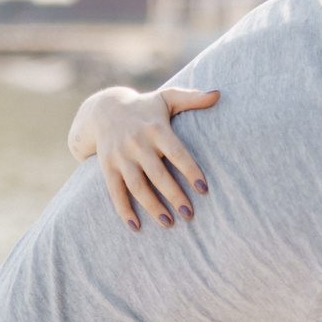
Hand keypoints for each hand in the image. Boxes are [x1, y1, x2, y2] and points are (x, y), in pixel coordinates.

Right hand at [75, 85, 218, 230]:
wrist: (103, 109)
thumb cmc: (146, 107)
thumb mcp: (167, 97)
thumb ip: (192, 98)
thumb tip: (219, 94)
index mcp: (156, 129)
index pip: (176, 152)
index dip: (190, 170)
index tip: (203, 189)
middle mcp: (137, 143)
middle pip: (158, 174)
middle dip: (174, 195)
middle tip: (190, 214)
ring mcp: (120, 156)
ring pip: (137, 186)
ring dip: (152, 207)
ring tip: (169, 223)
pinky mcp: (107, 166)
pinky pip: (114, 191)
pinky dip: (124, 210)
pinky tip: (136, 227)